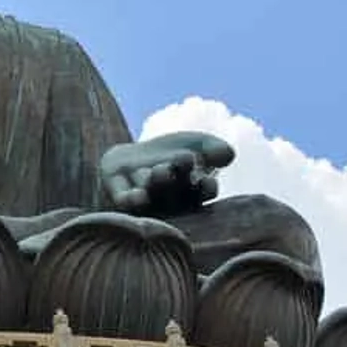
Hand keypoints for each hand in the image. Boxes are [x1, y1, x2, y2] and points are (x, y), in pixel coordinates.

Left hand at [100, 131, 235, 216]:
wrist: (130, 159)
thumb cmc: (170, 156)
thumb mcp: (194, 145)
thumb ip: (212, 148)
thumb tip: (228, 154)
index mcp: (191, 192)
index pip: (202, 192)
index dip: (206, 188)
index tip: (207, 181)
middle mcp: (169, 201)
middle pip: (177, 192)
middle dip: (180, 176)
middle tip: (184, 159)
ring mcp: (144, 200)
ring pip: (152, 194)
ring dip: (158, 183)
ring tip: (161, 171)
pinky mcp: (119, 196)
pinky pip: (124, 201)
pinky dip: (130, 199)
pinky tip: (137, 195)